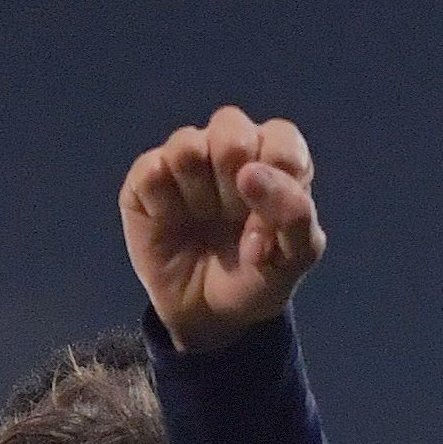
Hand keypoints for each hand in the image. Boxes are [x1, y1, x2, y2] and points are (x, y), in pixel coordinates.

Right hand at [121, 108, 323, 350]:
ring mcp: (187, 159)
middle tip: (231, 215)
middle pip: (230, 126)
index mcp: (275, 160)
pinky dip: (163, 204)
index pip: (281, 138)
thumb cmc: (256, 279)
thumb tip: (250, 174)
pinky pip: (151, 170)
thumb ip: (295, 216)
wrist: (208, 317)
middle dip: (232, 178)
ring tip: (202, 218)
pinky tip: (171, 222)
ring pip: (186, 144)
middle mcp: (231, 149)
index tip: (267, 224)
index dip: (275, 179)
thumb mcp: (294, 260)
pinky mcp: (147, 176)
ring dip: (197, 192)